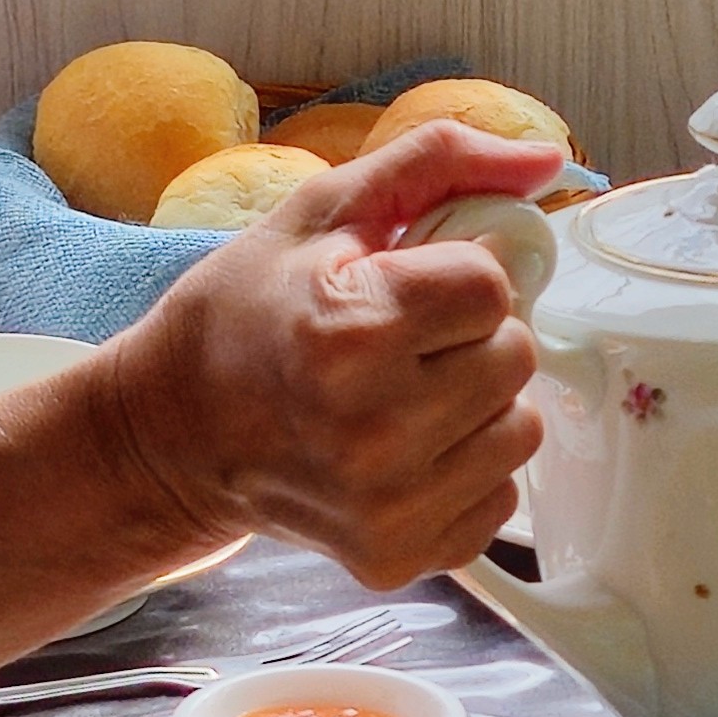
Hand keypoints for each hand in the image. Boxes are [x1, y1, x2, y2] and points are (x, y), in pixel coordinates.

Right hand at [109, 116, 553, 587]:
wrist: (168, 437)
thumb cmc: (240, 317)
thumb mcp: (320, 212)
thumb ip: (438, 161)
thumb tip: (548, 159)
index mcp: (350, 331)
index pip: (492, 286)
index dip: (455, 276)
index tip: (402, 287)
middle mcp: (373, 429)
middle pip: (514, 356)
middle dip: (470, 338)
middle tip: (400, 344)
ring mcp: (387, 506)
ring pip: (519, 430)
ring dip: (477, 406)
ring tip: (400, 397)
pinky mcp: (398, 557)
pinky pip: (500, 498)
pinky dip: (465, 470)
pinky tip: (402, 452)